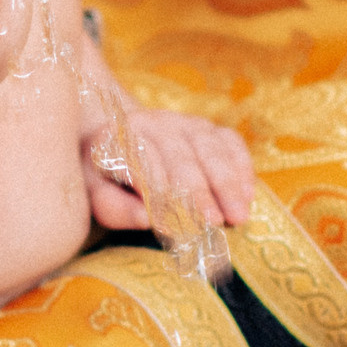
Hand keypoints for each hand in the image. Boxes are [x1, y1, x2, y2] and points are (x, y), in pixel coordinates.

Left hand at [86, 106, 255, 231]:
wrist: (124, 141)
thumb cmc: (109, 177)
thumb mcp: (98, 194)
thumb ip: (115, 207)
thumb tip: (146, 219)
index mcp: (117, 137)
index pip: (140, 164)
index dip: (156, 194)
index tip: (171, 223)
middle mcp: (152, 122)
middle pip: (179, 158)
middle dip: (198, 193)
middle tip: (213, 223)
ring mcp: (184, 122)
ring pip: (210, 149)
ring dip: (226, 185)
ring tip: (237, 216)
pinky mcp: (210, 128)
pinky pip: (231, 144)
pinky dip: (241, 168)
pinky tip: (248, 196)